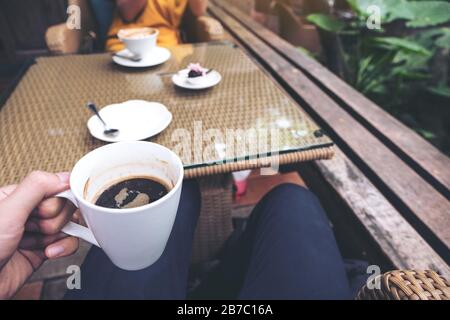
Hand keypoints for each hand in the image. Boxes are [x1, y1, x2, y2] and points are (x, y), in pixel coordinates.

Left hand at [0, 171, 78, 298]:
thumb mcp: (7, 211)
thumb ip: (36, 188)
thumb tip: (63, 176)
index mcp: (16, 196)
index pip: (53, 185)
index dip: (59, 196)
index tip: (52, 207)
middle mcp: (27, 212)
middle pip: (63, 206)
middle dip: (54, 219)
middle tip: (35, 226)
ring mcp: (37, 231)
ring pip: (68, 224)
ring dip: (57, 235)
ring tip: (38, 242)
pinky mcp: (44, 249)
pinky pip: (68, 242)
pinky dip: (64, 247)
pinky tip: (50, 252)